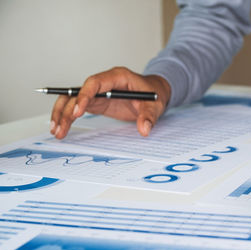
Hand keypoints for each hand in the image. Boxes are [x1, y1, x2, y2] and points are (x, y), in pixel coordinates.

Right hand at [50, 67, 170, 138]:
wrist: (155, 93)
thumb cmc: (154, 94)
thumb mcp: (155, 105)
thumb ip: (149, 116)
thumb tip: (144, 130)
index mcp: (117, 77)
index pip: (94, 83)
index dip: (84, 96)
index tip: (77, 112)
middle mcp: (104, 83)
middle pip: (78, 92)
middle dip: (67, 109)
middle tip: (60, 127)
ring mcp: (98, 92)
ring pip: (73, 99)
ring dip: (62, 113)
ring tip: (55, 131)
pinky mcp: (97, 102)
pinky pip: (77, 107)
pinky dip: (68, 117)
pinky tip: (61, 128)